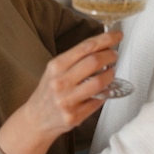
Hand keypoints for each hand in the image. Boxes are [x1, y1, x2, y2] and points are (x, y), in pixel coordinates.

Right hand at [0, 30, 122, 153]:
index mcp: (56, 66)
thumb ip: (76, 58)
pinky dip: (105, 94)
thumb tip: (103, 46)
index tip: (117, 35)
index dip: (105, 39)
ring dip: (110, 75)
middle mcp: (60, 82)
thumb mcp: (56, 69)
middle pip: (94, 62)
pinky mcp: (73, 117)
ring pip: (98, 83)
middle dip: (110, 55)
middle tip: (115, 54)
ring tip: (111, 71)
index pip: (86, 47)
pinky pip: (97, 102)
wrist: (36, 118)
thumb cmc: (49, 90)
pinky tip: (105, 90)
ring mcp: (67, 101)